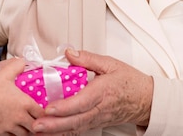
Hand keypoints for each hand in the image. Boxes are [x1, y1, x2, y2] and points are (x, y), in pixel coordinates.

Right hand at [0, 57, 44, 134]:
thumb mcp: (6, 72)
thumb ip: (17, 66)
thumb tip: (24, 62)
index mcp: (25, 103)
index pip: (42, 114)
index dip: (43, 114)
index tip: (42, 112)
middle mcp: (20, 117)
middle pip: (35, 127)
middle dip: (36, 124)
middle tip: (35, 121)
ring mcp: (10, 126)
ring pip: (24, 134)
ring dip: (25, 130)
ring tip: (24, 125)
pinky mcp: (0, 132)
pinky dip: (14, 134)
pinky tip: (13, 129)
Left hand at [32, 49, 152, 134]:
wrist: (146, 99)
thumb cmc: (130, 82)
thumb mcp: (111, 63)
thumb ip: (88, 58)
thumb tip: (69, 53)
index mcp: (103, 91)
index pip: (82, 102)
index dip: (64, 107)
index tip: (49, 108)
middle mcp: (100, 108)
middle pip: (75, 120)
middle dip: (54, 124)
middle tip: (36, 125)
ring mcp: (98, 118)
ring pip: (75, 128)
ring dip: (56, 131)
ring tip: (39, 131)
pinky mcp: (96, 123)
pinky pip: (79, 130)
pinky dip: (64, 132)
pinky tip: (52, 132)